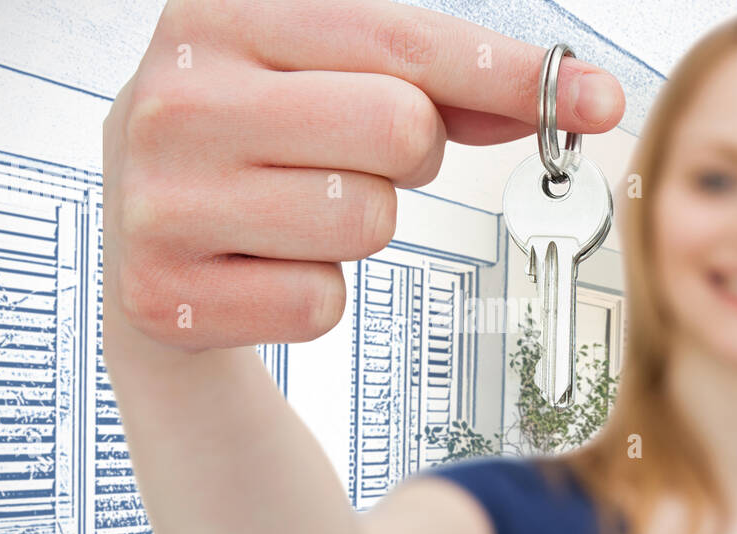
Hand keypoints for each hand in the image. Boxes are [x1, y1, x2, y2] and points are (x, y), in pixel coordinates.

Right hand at [102, 0, 624, 351]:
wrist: (144, 232)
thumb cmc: (259, 139)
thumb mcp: (331, 79)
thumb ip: (447, 82)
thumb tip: (576, 97)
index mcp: (219, 14)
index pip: (404, 40)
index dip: (509, 76)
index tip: (591, 100)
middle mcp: (177, 97)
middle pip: (401, 130)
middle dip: (410, 155)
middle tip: (358, 159)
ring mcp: (162, 199)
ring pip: (366, 221)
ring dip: (360, 224)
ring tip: (296, 209)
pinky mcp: (166, 293)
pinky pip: (321, 302)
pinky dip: (316, 292)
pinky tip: (265, 264)